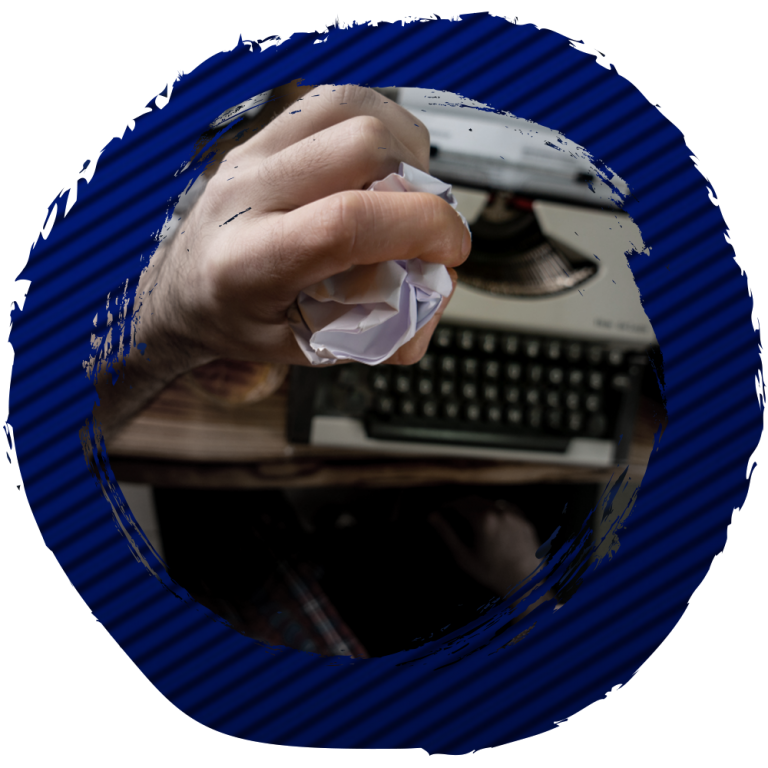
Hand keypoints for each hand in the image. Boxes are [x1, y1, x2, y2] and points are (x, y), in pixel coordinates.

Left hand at [136, 84, 469, 374]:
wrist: (180, 290)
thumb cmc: (240, 322)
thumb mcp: (311, 349)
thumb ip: (382, 327)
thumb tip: (439, 287)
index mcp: (248, 264)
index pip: (345, 222)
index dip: (422, 228)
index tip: (449, 251)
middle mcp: (245, 195)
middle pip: (362, 147)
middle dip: (420, 188)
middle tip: (422, 229)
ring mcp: (252, 154)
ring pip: (355, 108)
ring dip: (404, 150)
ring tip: (400, 195)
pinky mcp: (263, 134)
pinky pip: (337, 99)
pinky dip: (379, 126)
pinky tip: (378, 168)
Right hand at [429, 497, 543, 597]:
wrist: (525, 582)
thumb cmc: (491, 572)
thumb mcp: (463, 555)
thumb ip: (446, 533)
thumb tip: (431, 515)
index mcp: (482, 518)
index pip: (459, 504)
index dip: (447, 506)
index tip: (441, 511)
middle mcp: (499, 510)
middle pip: (474, 499)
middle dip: (461, 504)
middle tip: (452, 513)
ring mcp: (514, 514)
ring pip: (490, 502)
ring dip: (478, 506)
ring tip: (471, 518)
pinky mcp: (524, 519)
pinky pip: (506, 508)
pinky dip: (495, 510)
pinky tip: (491, 521)